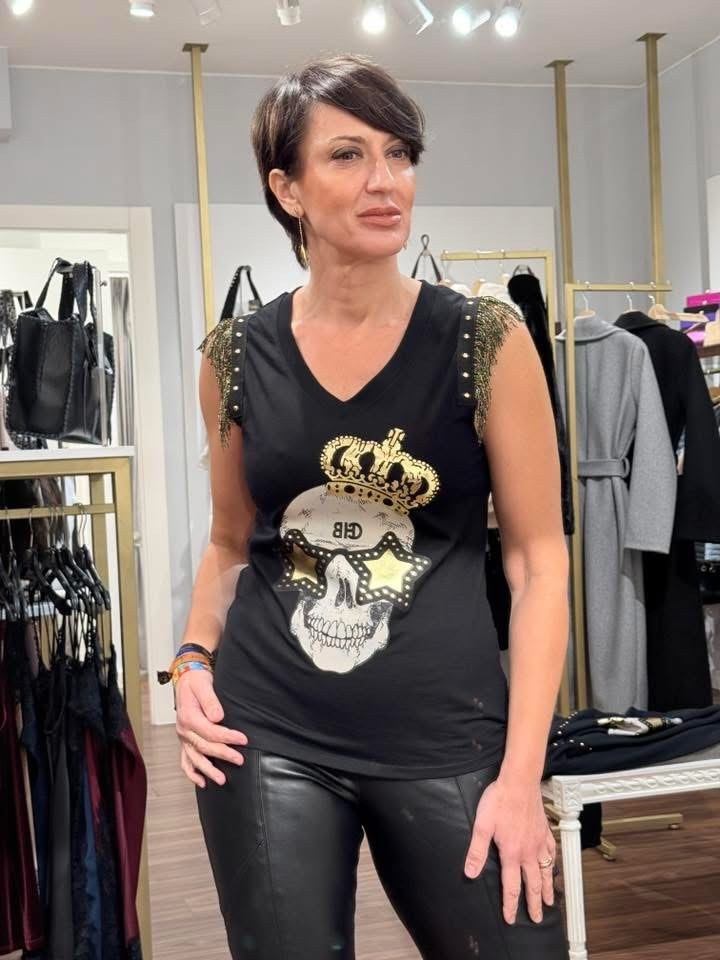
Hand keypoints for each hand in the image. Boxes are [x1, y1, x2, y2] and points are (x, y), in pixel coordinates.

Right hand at [175, 668, 247, 787]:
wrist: (186, 679)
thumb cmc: (196, 681)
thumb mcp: (203, 684)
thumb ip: (210, 700)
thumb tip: (218, 717)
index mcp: (188, 717)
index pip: (210, 731)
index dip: (227, 737)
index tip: (243, 739)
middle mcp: (184, 729)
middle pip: (204, 747)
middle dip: (223, 754)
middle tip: (239, 759)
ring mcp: (183, 737)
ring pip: (194, 758)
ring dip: (207, 770)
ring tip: (221, 780)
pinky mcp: (185, 740)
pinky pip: (185, 760)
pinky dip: (191, 772)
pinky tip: (201, 782)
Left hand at [463, 776, 555, 924]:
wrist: (519, 782)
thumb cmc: (499, 800)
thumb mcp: (482, 826)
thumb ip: (477, 851)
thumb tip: (470, 872)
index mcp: (512, 853)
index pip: (511, 886)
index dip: (511, 905)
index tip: (511, 918)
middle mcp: (528, 852)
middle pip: (532, 884)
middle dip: (533, 904)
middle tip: (537, 918)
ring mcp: (539, 841)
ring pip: (545, 871)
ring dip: (547, 888)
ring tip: (549, 901)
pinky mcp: (544, 830)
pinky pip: (551, 851)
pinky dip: (553, 862)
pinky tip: (553, 865)